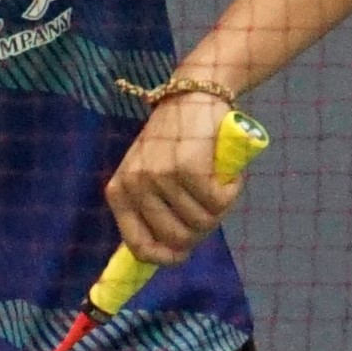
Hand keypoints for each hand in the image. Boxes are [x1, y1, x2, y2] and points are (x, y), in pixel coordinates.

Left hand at [103, 88, 235, 270]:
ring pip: (202, 223)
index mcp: (120, 192)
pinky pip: (218, 203)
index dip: (166, 257)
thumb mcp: (151, 174)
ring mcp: (160, 176)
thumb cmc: (176, 140)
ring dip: (220, 209)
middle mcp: (135, 185)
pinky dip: (231, 192)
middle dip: (202, 230)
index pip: (138, 246)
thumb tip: (173, 254)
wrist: (195, 93)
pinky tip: (229, 175)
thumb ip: (154, 211)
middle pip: (177, 239)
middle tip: (211, 206)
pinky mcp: (188, 168)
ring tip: (219, 183)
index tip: (184, 253)